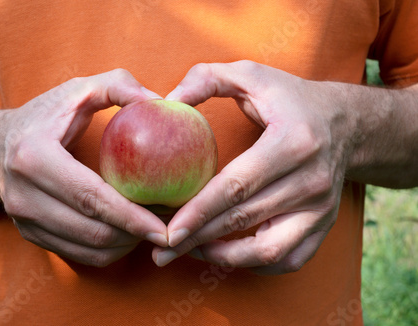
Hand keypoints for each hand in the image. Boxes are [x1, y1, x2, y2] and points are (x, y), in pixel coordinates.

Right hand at [0, 69, 167, 266]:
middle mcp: (24, 196)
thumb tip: (159, 102)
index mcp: (34, 158)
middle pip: (93, 230)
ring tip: (154, 229)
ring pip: (89, 249)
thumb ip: (117, 85)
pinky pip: (80, 256)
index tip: (165, 228)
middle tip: (169, 228)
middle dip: (137, 235)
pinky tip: (129, 234)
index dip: (131, 217)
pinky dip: (110, 251)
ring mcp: (24, 221)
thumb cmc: (44, 118)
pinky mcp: (31, 236)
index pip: (90, 197)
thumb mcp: (76, 90)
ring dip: (128, 245)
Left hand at [153, 61, 356, 273]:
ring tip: (188, 253)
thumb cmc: (290, 99)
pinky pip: (288, 259)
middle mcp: (312, 180)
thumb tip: (167, 102)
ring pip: (268, 250)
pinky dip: (254, 264)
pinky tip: (225, 254)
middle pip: (244, 219)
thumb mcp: (251, 75)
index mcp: (293, 142)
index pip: (237, 186)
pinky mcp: (324, 224)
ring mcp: (321, 208)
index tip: (169, 230)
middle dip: (198, 239)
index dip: (200, 211)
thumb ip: (206, 78)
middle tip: (162, 250)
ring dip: (223, 257)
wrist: (344, 122)